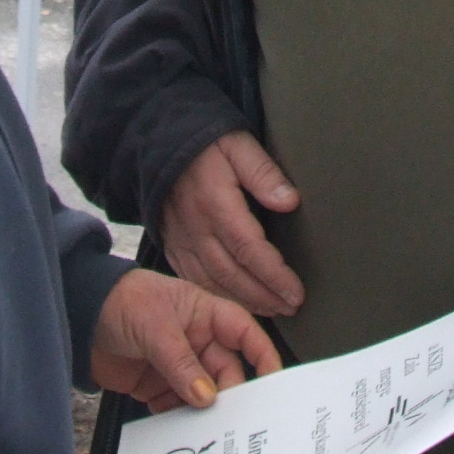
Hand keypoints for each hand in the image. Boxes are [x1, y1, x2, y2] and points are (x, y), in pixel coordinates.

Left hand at [90, 268, 281, 413]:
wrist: (78, 316)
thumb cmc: (120, 301)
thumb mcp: (155, 327)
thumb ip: (181, 363)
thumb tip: (206, 397)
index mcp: (205, 314)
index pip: (244, 333)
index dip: (262, 354)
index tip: (274, 380)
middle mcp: (197, 340)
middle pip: (226, 371)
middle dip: (229, 395)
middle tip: (230, 419)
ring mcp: (178, 365)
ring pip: (203, 395)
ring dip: (203, 413)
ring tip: (204, 432)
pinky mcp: (157, 385)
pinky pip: (176, 408)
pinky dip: (178, 421)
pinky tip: (177, 432)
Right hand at [161, 131, 305, 317]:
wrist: (157, 141)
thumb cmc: (204, 142)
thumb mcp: (238, 144)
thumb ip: (264, 172)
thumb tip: (290, 201)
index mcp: (215, 204)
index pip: (250, 250)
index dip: (274, 275)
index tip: (296, 293)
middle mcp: (196, 227)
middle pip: (232, 274)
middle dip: (264, 296)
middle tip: (291, 308)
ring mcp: (181, 239)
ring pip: (211, 281)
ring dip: (242, 301)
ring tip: (271, 311)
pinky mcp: (172, 243)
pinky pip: (191, 277)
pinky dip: (214, 295)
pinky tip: (233, 303)